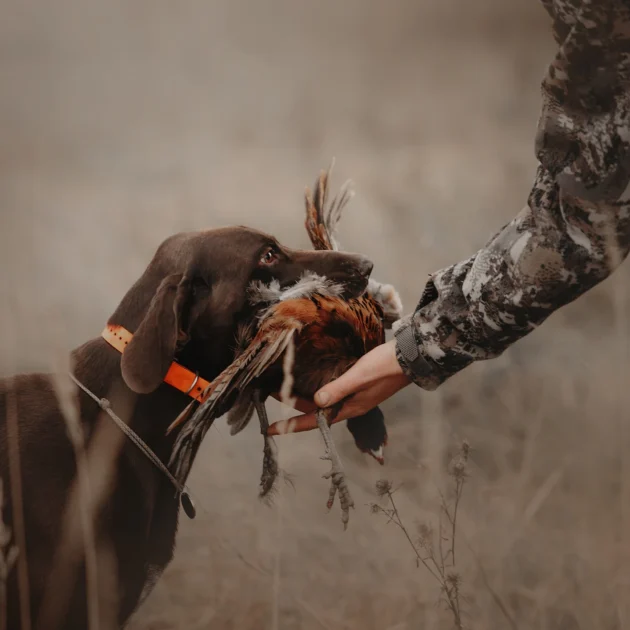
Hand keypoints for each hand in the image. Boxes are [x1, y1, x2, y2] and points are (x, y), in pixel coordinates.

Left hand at [267, 339, 410, 434]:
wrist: (410, 357)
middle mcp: (349, 406)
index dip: (291, 425)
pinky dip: (318, 390)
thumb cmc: (385, 367)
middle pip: (315, 411)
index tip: (270, 429)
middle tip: (271, 396)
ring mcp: (355, 397)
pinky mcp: (359, 386)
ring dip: (304, 398)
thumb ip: (338, 389)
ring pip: (323, 402)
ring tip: (284, 390)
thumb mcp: (359, 376)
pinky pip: (332, 393)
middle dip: (293, 407)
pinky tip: (311, 381)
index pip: (314, 421)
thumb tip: (316, 402)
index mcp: (348, 408)